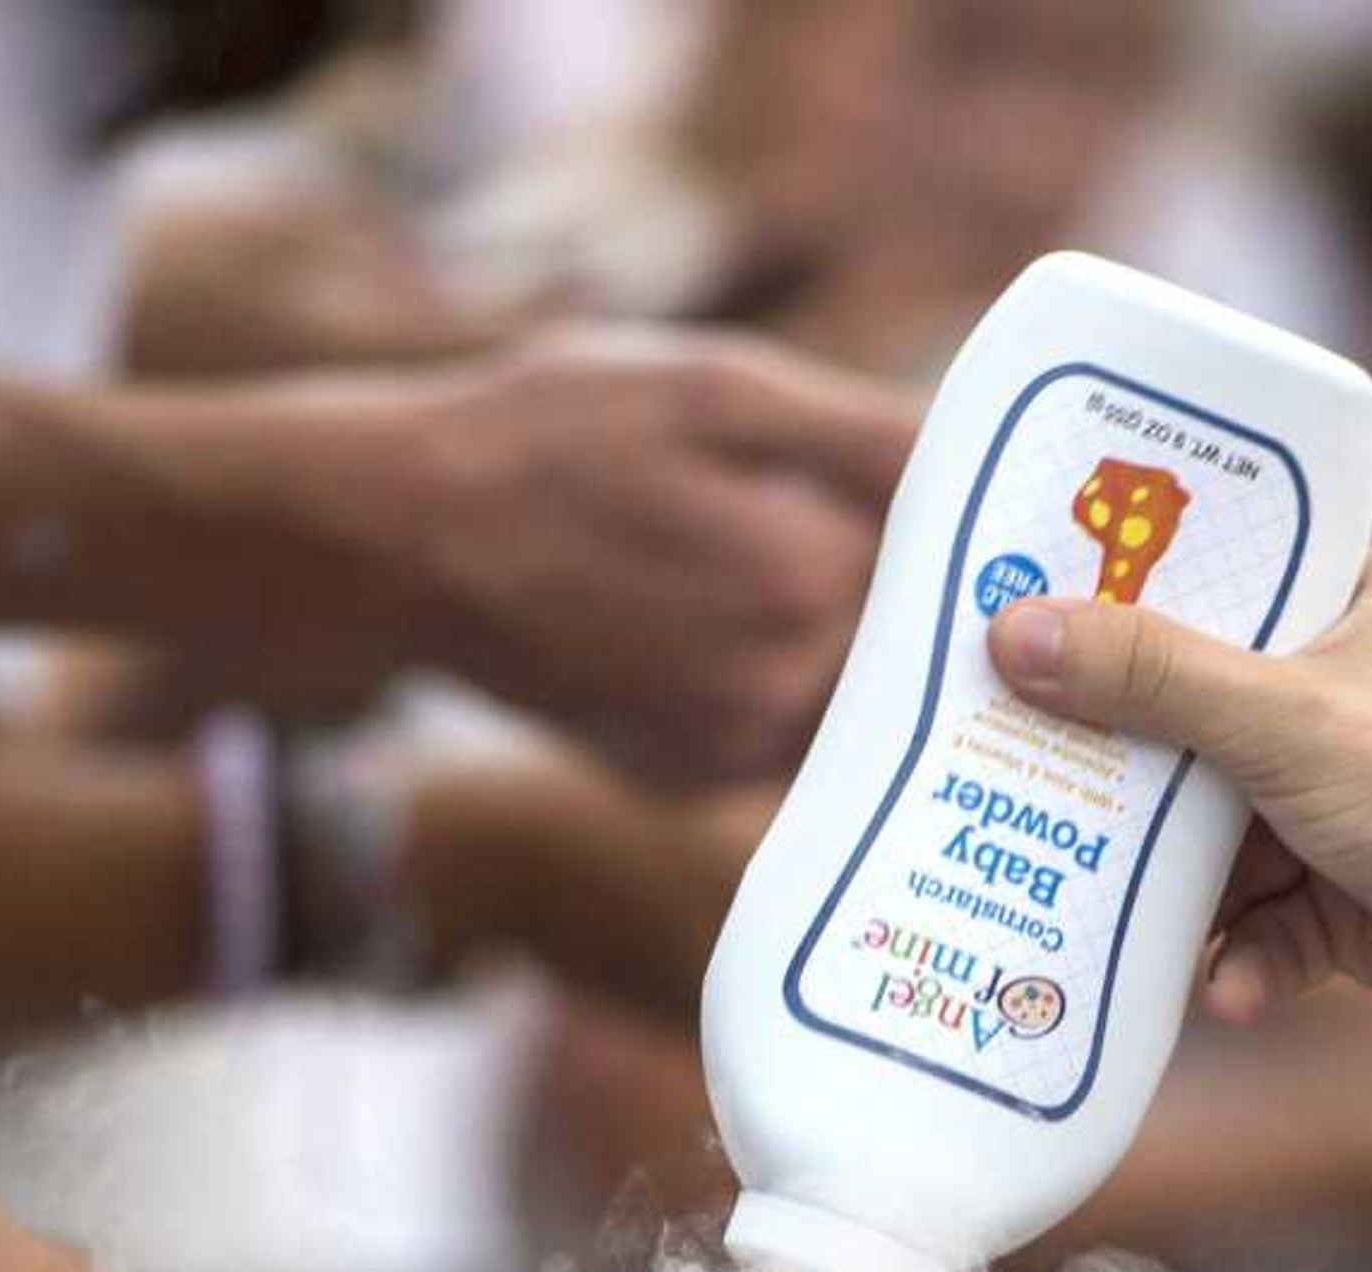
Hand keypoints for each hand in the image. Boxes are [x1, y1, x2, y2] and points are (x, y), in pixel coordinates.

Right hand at [394, 328, 915, 788]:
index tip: (964, 498)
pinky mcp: (686, 780)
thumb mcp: (712, 390)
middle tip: (846, 523)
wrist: (397, 543)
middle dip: (894, 583)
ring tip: (754, 560)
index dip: (954, 522)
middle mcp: (783, 688)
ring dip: (835, 638)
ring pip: (843, 691)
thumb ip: (859, 434)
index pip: (944, 559)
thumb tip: (974, 468)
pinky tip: (711, 619)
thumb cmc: (549, 439)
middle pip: (901, 637)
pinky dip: (772, 683)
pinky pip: (776, 732)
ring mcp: (730, 748)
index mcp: (810, 581)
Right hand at [988, 548, 1371, 1079]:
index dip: (1136, 595)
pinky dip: (1243, 956)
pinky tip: (1224, 990)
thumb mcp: (1279, 717)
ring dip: (1180, 884)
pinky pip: (1267, 920)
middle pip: (1206, 713)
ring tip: (1107, 905)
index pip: (1235, 573)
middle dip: (1131, 765)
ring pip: (1223, 830)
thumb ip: (1145, 677)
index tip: (1039, 609)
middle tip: (1030, 762)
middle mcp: (1368, 690)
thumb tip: (1015, 634)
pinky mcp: (1358, 896)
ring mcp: (1360, 799)